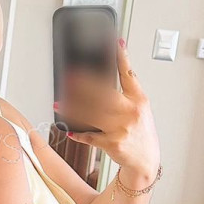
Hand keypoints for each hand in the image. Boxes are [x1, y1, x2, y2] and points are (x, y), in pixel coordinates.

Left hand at [55, 38, 160, 176]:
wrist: (146, 161)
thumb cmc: (141, 132)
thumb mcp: (140, 109)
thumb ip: (127, 93)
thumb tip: (108, 76)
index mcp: (139, 100)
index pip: (129, 74)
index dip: (122, 57)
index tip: (115, 42)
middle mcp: (131, 112)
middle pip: (103, 93)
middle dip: (84, 84)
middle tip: (68, 77)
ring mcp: (121, 128)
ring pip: (91, 114)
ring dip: (72, 108)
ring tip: (58, 103)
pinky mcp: (112, 143)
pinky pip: (90, 136)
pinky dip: (78, 133)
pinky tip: (68, 129)